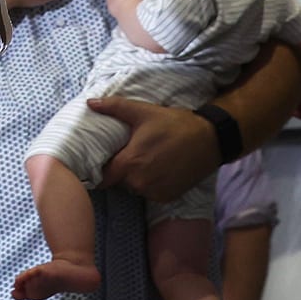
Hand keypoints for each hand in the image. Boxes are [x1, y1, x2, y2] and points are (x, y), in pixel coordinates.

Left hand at [92, 97, 217, 203]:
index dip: (100, 170)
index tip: (104, 161)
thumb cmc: (175, 124)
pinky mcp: (167, 197)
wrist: (210, 139)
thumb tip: (90, 102)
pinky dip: (152, 184)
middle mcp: (140, 183)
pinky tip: (160, 168)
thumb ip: (114, 107)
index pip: (103, 177)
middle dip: (121, 170)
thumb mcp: (144, 112)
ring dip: (137, 178)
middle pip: (119, 182)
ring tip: (148, 159)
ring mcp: (154, 192)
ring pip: (135, 188)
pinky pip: (150, 193)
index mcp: (130, 163)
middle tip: (131, 154)